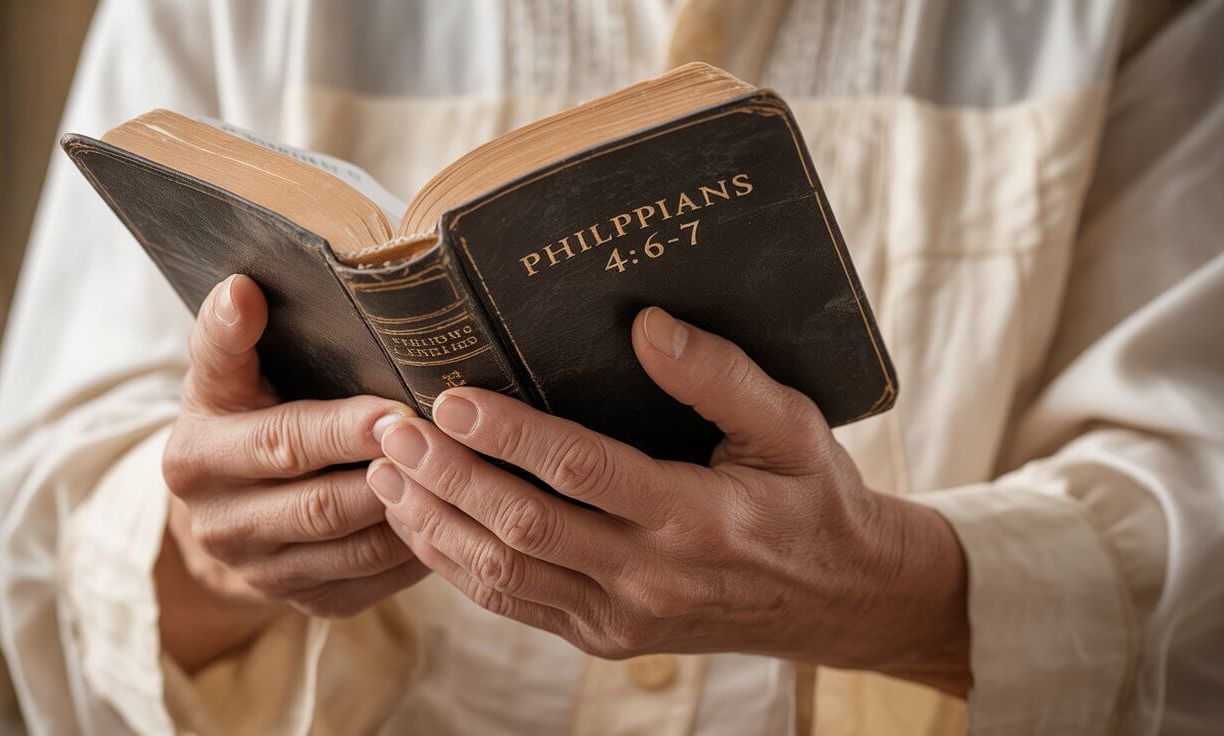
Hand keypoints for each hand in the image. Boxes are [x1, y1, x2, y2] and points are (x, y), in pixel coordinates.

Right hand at [158, 275, 426, 668]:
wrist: (222, 504)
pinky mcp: (303, 603)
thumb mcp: (219, 374)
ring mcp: (262, 574)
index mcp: (197, 460)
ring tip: (466, 478)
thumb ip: (228, 335)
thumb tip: (242, 288)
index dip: (344, 429)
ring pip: (356, 550)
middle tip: (452, 442)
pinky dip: (417, 553)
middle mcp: (221, 526)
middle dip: (393, 472)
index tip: (398, 410)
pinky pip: (373, 583)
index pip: (281, 443)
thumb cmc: (237, 415)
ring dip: (414, 514)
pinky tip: (455, 521)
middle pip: (323, 504)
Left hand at [370, 307, 970, 695]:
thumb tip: (646, 325)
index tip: (451, 396)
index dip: (510, 435)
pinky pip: (516, 605)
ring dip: (437, 523)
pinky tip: (424, 526)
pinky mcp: (605, 636)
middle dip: (448, 475)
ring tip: (384, 474)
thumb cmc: (814, 498)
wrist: (839, 599)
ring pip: (505, 574)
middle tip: (391, 429)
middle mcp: (650, 577)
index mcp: (697, 517)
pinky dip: (460, 567)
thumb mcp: (793, 427)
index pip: (583, 471)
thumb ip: (721, 377)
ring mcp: (622, 616)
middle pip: (524, 526)